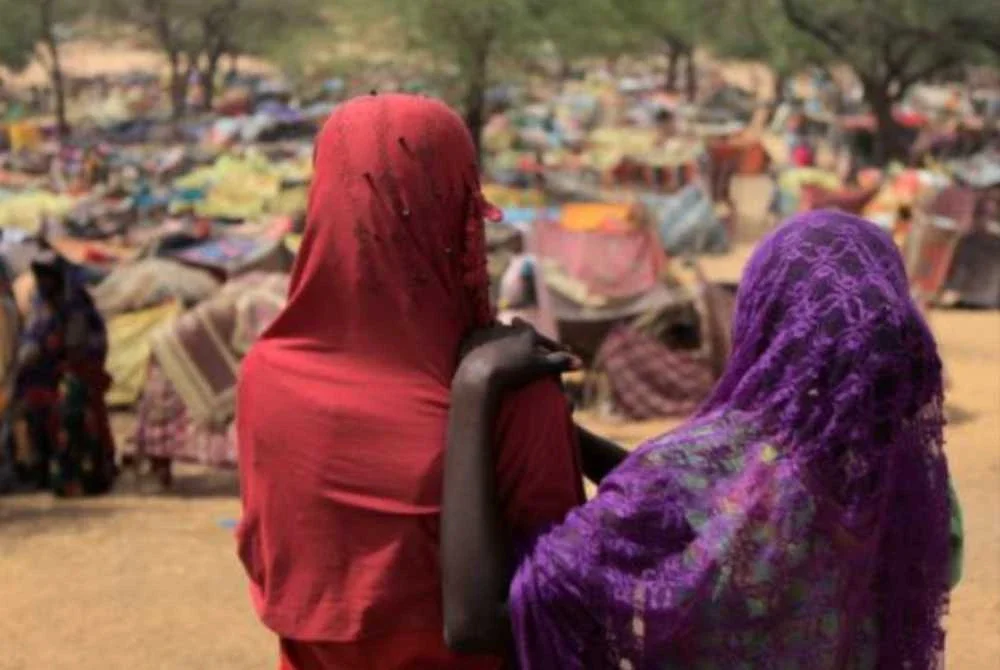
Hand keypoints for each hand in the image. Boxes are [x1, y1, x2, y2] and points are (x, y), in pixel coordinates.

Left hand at [456, 320, 579, 392]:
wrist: (480, 374)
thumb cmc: (514, 371)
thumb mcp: (540, 367)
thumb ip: (559, 362)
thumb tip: (581, 363)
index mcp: (527, 333)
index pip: (543, 338)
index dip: (552, 346)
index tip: (559, 350)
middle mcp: (508, 328)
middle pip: (519, 328)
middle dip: (523, 329)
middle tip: (521, 324)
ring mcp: (489, 332)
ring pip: (498, 329)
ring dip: (501, 331)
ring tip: (501, 332)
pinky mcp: (471, 339)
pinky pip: (478, 336)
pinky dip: (481, 339)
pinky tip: (480, 341)